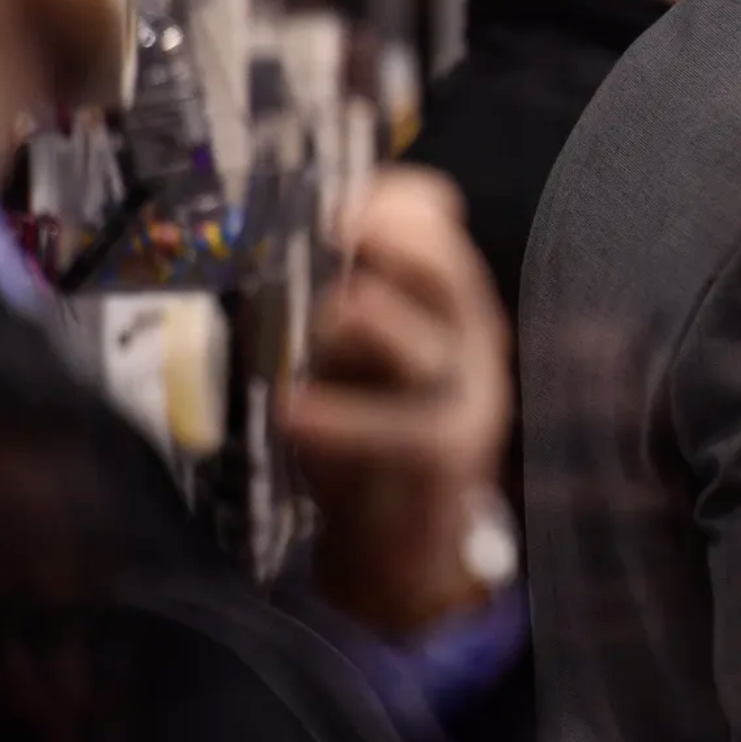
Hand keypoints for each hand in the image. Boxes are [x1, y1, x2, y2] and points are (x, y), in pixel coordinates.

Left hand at [281, 168, 511, 637]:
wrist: (406, 546)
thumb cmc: (365, 434)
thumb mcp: (350, 352)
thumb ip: (330, 293)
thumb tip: (271, 237)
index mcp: (446, 293)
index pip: (432, 213)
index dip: (384, 197)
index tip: (321, 195)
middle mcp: (469, 333)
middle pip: (443, 266)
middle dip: (386, 242)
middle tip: (326, 232)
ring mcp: (467, 396)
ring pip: (424, 343)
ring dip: (365, 324)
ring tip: (318, 319)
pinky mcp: (447, 458)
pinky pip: (399, 430)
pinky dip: (343, 419)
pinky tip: (294, 412)